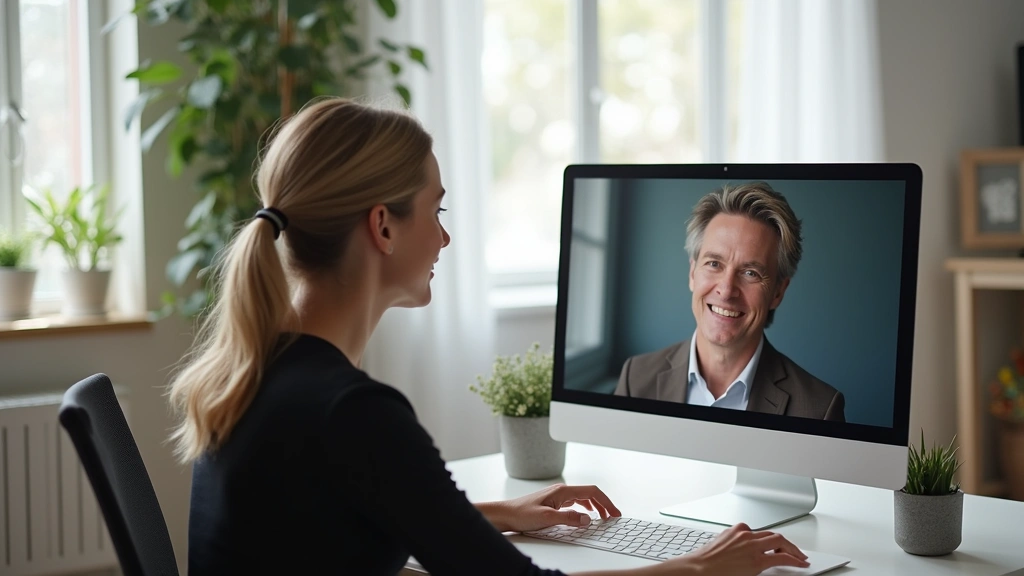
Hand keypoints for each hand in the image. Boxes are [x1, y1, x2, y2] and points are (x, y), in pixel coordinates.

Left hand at [483, 483, 621, 532]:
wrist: (505, 514)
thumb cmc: (522, 514)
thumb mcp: (547, 519)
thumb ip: (569, 519)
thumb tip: (588, 519)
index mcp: (562, 491)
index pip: (592, 492)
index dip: (606, 502)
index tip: (615, 513)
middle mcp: (561, 491)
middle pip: (590, 494)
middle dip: (604, 504)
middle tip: (614, 516)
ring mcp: (557, 496)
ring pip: (583, 498)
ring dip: (596, 506)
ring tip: (604, 516)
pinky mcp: (553, 502)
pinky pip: (575, 502)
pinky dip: (585, 507)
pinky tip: (586, 514)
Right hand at [664, 522, 808, 574]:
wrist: (698, 568)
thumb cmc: (705, 561)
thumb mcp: (721, 546)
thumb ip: (734, 544)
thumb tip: (741, 552)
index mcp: (737, 530)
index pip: (760, 532)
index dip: (771, 540)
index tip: (775, 545)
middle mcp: (746, 535)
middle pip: (773, 535)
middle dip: (786, 543)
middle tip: (794, 550)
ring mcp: (752, 546)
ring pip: (780, 541)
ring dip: (793, 549)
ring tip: (800, 556)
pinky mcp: (757, 560)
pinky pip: (781, 557)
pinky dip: (794, 559)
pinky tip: (799, 563)